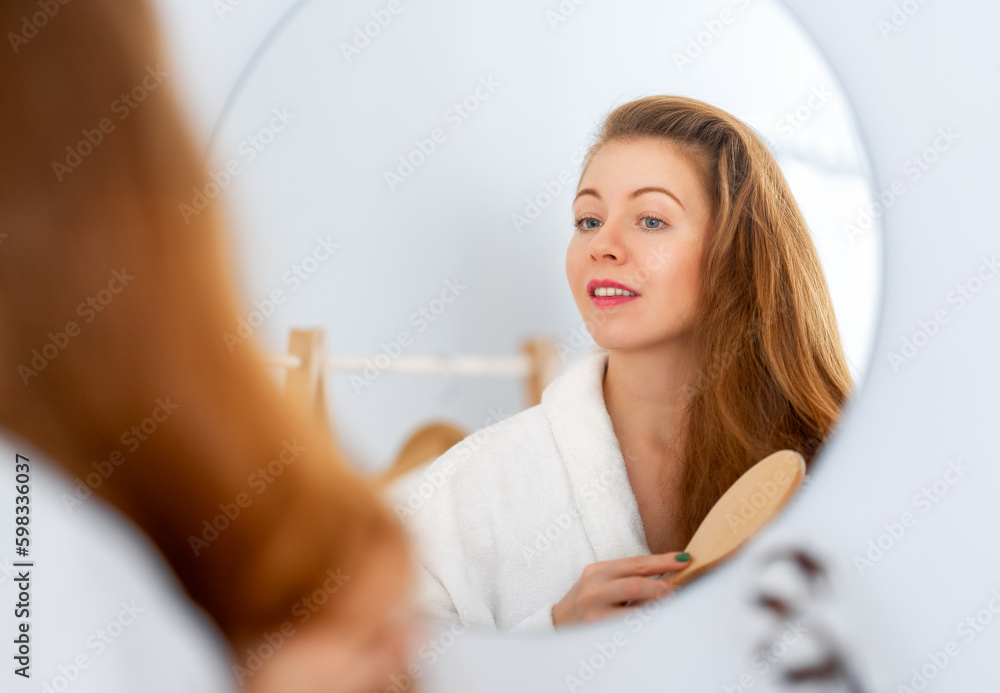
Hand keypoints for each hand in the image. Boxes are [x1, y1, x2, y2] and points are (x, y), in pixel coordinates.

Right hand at [551, 552, 689, 626]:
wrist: (558, 624)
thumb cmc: (587, 601)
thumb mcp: (600, 581)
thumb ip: (627, 576)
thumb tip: (667, 576)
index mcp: (598, 570)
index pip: (636, 563)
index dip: (663, 561)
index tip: (684, 560)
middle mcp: (595, 588)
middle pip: (636, 584)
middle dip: (662, 587)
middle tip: (678, 590)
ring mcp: (596, 612)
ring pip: (635, 609)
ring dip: (657, 608)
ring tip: (669, 606)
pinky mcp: (598, 631)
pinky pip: (629, 627)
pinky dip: (645, 623)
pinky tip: (652, 622)